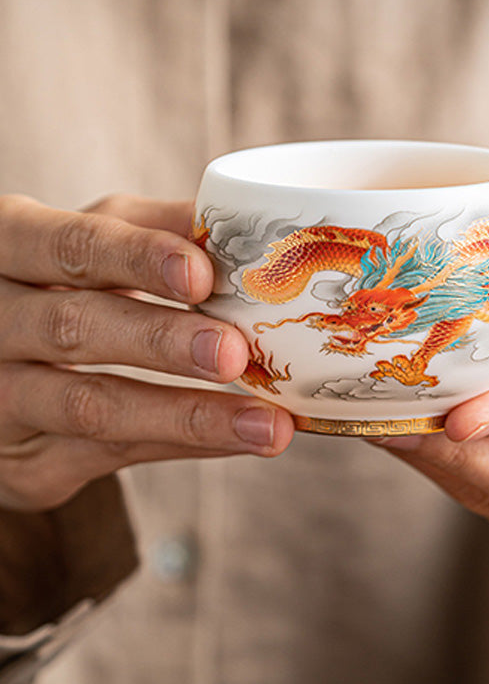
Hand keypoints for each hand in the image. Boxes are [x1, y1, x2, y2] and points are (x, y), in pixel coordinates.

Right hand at [0, 194, 293, 510]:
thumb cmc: (56, 291)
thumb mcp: (88, 247)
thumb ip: (153, 231)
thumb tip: (246, 224)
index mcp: (11, 247)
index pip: (70, 246)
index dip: (136, 258)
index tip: (201, 274)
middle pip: (74, 326)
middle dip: (161, 340)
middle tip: (234, 352)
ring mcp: (2, 396)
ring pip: (91, 405)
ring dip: (188, 415)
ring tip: (267, 425)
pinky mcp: (26, 460)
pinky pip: (110, 454)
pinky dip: (183, 446)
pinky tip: (238, 440)